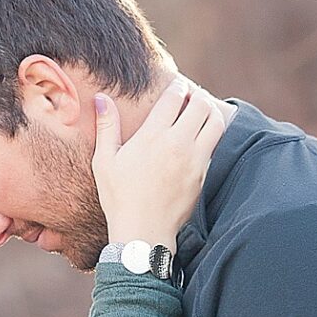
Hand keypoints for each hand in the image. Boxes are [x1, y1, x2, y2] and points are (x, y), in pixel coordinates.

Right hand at [94, 75, 227, 250]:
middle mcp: (178, 143)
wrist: (143, 231)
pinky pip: (215, 145)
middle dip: (198, 95)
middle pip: (202, 104)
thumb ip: (107, 126)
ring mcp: (195, 159)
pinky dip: (211, 134)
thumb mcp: (105, 160)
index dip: (179, 86)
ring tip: (201, 112)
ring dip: (211, 112)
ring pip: (216, 122)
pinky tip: (201, 137)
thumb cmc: (119, 197)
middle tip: (191, 97)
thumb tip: (100, 98)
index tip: (178, 85)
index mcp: (153, 136)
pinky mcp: (204, 174)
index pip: (175, 97)